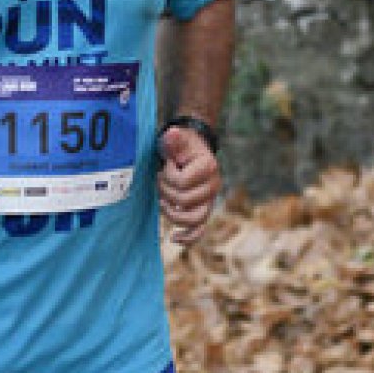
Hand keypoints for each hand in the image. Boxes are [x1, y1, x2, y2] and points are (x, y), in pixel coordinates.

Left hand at [158, 123, 220, 246]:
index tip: (166, 164)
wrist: (191, 150)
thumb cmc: (181, 145)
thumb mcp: (176, 138)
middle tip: (160, 178)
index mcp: (208, 167)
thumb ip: (174, 138)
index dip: (167, 175)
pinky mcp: (203, 210)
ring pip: (193, 219)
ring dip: (172, 213)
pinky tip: (174, 238)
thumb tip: (172, 134)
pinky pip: (199, 230)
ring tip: (162, 202)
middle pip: (184, 201)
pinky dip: (188, 238)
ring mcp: (209, 200)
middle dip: (165, 190)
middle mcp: (213, 186)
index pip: (181, 182)